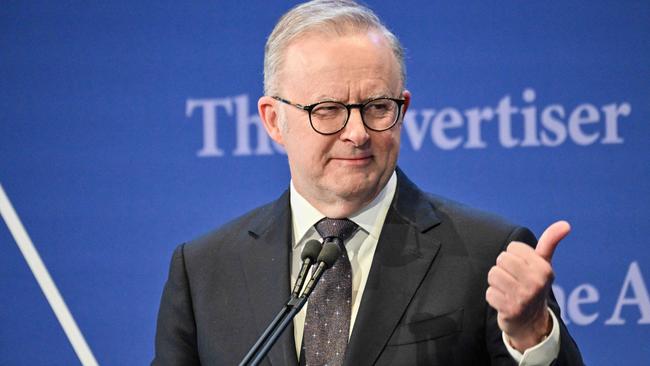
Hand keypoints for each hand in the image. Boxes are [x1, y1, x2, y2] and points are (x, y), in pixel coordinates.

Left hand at [485, 221, 570, 350]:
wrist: (531, 322)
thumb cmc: (534, 286)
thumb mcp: (544, 264)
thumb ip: (550, 242)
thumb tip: (565, 224)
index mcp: (544, 269)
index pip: (512, 247)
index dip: (513, 256)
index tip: (522, 268)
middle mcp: (536, 283)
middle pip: (501, 259)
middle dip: (503, 268)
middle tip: (513, 280)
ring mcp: (523, 297)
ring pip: (493, 274)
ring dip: (496, 283)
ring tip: (508, 290)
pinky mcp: (510, 310)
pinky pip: (489, 293)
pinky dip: (493, 297)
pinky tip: (504, 301)